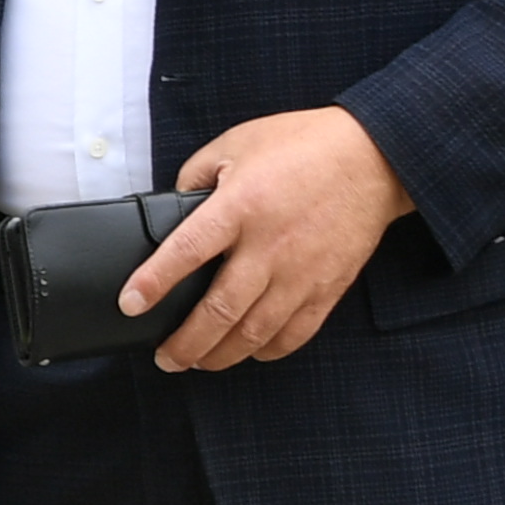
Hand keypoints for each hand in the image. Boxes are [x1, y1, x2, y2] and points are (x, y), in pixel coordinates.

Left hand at [123, 107, 413, 370]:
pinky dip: (266, 351)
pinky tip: (247, 351)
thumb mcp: (236, 143)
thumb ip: (196, 175)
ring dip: (220, 355)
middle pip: (219, 310)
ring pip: (254, 333)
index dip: (154, 282)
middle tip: (165, 358)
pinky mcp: (327, 288)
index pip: (186, 252)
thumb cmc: (303, 145)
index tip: (130, 305)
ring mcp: (301, 273)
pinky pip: (294, 334)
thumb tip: (172, 209)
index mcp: (241, 206)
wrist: (373, 157)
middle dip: (185, 343)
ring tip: (197, 362)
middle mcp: (269, 246)